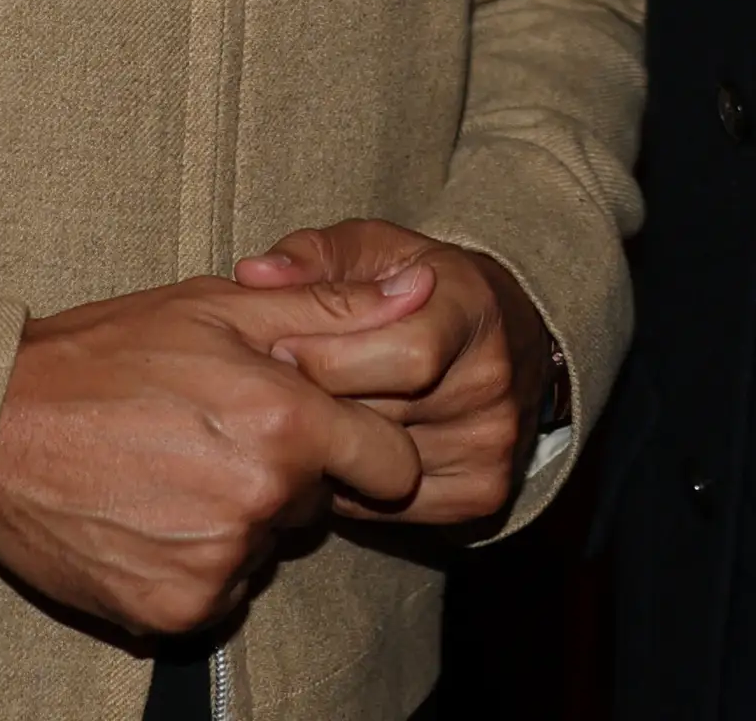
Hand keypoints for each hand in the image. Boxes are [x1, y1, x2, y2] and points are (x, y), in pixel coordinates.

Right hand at [0, 271, 432, 638]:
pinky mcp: (175, 611)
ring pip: (267, 546)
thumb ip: (334, 309)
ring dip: (237, 516)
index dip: (357, 442)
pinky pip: (220, 590)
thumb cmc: (104, 355)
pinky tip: (148, 514)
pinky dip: (195, 561)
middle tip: (209, 430)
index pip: (391, 463)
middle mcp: (261, 502)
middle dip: (285, 470)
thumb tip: (426, 294)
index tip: (313, 426)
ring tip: (167, 468)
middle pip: (319, 501)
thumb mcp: (219, 309)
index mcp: (285, 422)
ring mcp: (218, 564)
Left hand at [237, 221, 551, 525]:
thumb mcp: (373, 251)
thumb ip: (312, 257)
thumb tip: (254, 274)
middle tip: (275, 392)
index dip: (330, 356)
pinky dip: (354, 486)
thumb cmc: (420, 288)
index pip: (407, 354)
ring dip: (330, 448)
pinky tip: (338, 453)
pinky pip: (396, 505)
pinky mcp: (484, 491)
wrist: (501, 340)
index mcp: (473, 308)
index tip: (277, 349)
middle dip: (318, 403)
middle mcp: (492, 379)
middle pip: (385, 412)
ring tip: (302, 419)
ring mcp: (492, 441)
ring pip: (383, 465)